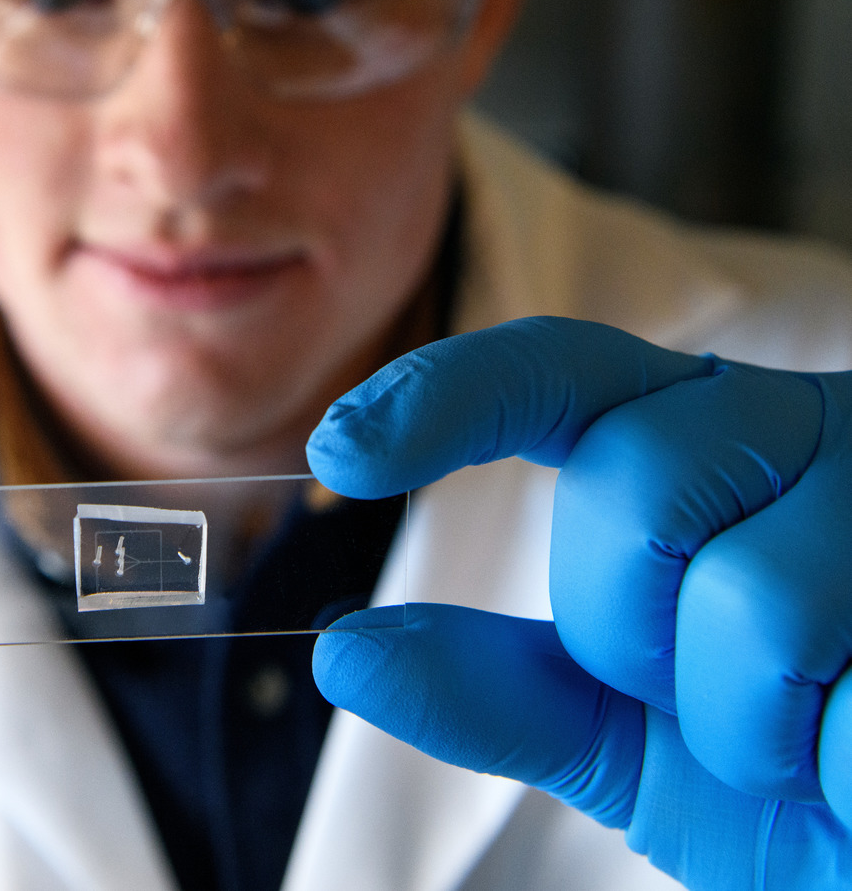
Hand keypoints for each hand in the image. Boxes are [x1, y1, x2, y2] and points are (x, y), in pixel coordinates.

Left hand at [307, 317, 851, 889]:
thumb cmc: (778, 769)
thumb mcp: (621, 732)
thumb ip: (495, 687)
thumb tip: (347, 652)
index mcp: (693, 440)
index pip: (554, 373)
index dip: (444, 397)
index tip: (339, 448)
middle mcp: (791, 435)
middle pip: (629, 489)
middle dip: (631, 631)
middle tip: (699, 692)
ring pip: (751, 599)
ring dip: (749, 724)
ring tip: (804, 738)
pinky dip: (842, 767)